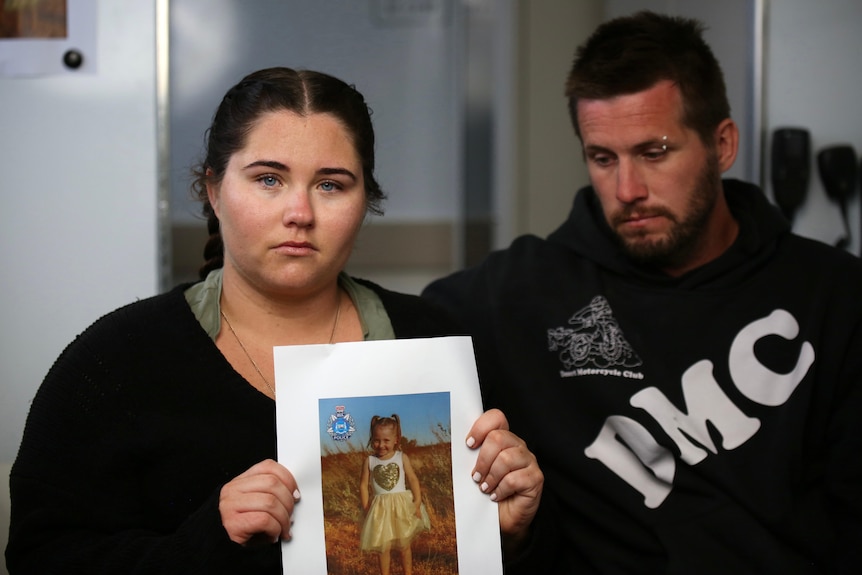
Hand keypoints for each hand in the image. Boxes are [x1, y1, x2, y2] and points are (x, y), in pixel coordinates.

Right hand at [219, 459, 300, 545]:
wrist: (219, 546)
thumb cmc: (241, 527)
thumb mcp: (254, 504)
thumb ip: (269, 493)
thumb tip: (294, 495)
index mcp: (240, 482)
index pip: (268, 467)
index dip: (287, 478)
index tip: (295, 493)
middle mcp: (233, 490)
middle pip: (272, 484)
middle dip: (288, 501)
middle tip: (290, 516)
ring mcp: (231, 506)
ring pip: (270, 502)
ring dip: (283, 518)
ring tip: (284, 528)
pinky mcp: (233, 523)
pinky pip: (264, 520)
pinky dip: (275, 529)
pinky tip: (274, 535)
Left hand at [467, 408, 542, 555]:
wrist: (502, 520)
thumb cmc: (488, 493)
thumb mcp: (476, 471)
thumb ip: (470, 456)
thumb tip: (453, 448)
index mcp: (503, 439)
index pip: (496, 418)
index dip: (480, 428)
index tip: (468, 444)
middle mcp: (518, 446)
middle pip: (498, 438)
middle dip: (482, 460)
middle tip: (476, 476)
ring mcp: (529, 461)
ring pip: (506, 458)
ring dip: (491, 476)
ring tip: (485, 488)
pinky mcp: (535, 478)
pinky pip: (514, 479)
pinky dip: (501, 489)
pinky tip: (497, 495)